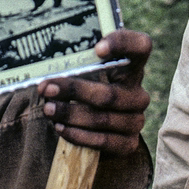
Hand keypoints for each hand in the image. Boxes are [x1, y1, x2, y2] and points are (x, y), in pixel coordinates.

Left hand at [38, 29, 151, 156]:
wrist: (99, 124)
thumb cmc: (89, 89)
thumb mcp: (89, 72)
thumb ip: (78, 64)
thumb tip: (48, 66)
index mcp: (132, 67)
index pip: (141, 46)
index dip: (123, 45)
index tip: (97, 49)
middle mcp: (139, 94)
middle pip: (109, 94)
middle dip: (73, 91)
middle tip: (47, 88)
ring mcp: (136, 120)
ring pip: (102, 119)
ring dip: (70, 114)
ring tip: (48, 109)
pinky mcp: (129, 143)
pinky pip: (102, 141)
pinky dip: (78, 135)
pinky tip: (60, 127)